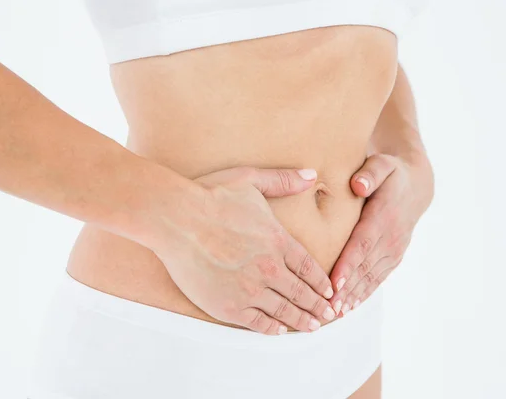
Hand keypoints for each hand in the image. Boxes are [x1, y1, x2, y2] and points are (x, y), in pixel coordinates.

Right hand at [152, 166, 335, 334]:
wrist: (176, 218)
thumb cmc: (208, 197)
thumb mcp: (250, 179)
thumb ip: (282, 180)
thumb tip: (309, 175)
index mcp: (277, 240)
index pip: (308, 267)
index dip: (321, 282)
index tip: (329, 291)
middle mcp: (269, 268)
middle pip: (302, 293)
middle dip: (318, 306)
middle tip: (328, 315)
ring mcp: (250, 289)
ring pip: (283, 311)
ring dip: (301, 320)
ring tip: (311, 327)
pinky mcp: (229, 305)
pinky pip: (257, 323)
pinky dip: (271, 328)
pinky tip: (279, 331)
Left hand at [329, 153, 433, 315]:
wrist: (416, 186)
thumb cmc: (390, 173)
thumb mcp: (382, 164)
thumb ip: (370, 173)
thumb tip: (358, 184)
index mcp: (383, 216)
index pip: (362, 244)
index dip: (349, 265)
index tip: (335, 283)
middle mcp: (391, 238)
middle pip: (365, 267)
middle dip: (346, 290)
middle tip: (327, 308)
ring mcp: (394, 250)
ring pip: (370, 278)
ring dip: (353, 297)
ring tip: (334, 314)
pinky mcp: (393, 257)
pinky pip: (377, 279)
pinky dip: (363, 294)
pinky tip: (349, 308)